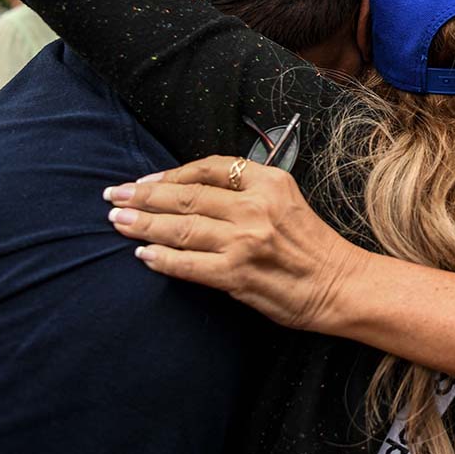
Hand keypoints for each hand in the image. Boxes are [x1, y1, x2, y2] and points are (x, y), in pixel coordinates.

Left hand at [103, 155, 366, 329]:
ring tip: (117, 221)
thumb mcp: (286, 201)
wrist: (341, 285)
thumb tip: (192, 192)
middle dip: (144, 195)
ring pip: (181, 228)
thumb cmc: (312, 246)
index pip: (210, 167)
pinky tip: (142, 255)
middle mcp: (256, 207)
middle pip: (187, 195)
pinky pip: (187, 264)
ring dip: (143, 224)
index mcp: (271, 182)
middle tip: (113, 196)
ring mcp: (245, 241)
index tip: (146, 179)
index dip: (171, 173)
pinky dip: (161, 259)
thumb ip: (248, 192)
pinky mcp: (238, 274)